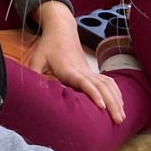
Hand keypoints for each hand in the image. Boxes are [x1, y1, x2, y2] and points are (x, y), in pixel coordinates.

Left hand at [27, 1, 124, 122]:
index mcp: (69, 69)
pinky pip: (107, 82)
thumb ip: (33, 74)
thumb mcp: (36, 58)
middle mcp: (82, 71)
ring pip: (107, 85)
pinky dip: (115, 92)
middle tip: (118, 120)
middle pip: (101, 87)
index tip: (102, 107)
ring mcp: (88, 71)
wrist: (61, 30)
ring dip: (116, 100)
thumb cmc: (47, 47)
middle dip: (111, 103)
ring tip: (122, 117)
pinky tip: (120, 103)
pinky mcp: (90, 72)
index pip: (84, 83)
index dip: (94, 94)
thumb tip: (29, 91)